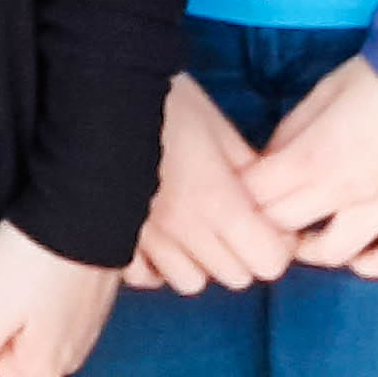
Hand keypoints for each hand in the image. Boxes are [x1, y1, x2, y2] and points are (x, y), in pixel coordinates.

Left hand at [0, 226, 119, 376]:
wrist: (84, 212)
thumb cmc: (36, 262)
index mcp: (41, 370)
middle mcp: (68, 360)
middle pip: (6, 357)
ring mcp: (83, 333)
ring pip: (26, 335)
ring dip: (11, 312)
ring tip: (14, 277)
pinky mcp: (91, 306)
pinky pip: (50, 315)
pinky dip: (35, 299)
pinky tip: (34, 274)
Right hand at [125, 75, 293, 296]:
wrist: (101, 94)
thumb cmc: (164, 101)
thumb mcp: (218, 128)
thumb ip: (249, 170)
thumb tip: (269, 199)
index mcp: (215, 198)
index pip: (270, 261)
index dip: (276, 243)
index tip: (268, 222)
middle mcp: (183, 227)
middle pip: (236, 277)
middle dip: (242, 253)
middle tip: (231, 221)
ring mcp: (146, 238)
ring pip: (192, 282)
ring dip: (200, 262)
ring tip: (192, 229)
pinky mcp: (116, 238)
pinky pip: (147, 277)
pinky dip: (157, 267)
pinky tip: (160, 239)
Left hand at [244, 59, 377, 278]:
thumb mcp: (323, 92)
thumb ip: (290, 133)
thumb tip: (266, 163)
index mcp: (316, 156)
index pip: (255, 196)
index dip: (238, 193)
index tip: (238, 187)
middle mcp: (348, 191)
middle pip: (283, 227)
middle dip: (264, 219)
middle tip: (264, 210)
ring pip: (333, 254)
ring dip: (308, 248)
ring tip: (304, 234)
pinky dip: (368, 264)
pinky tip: (355, 251)